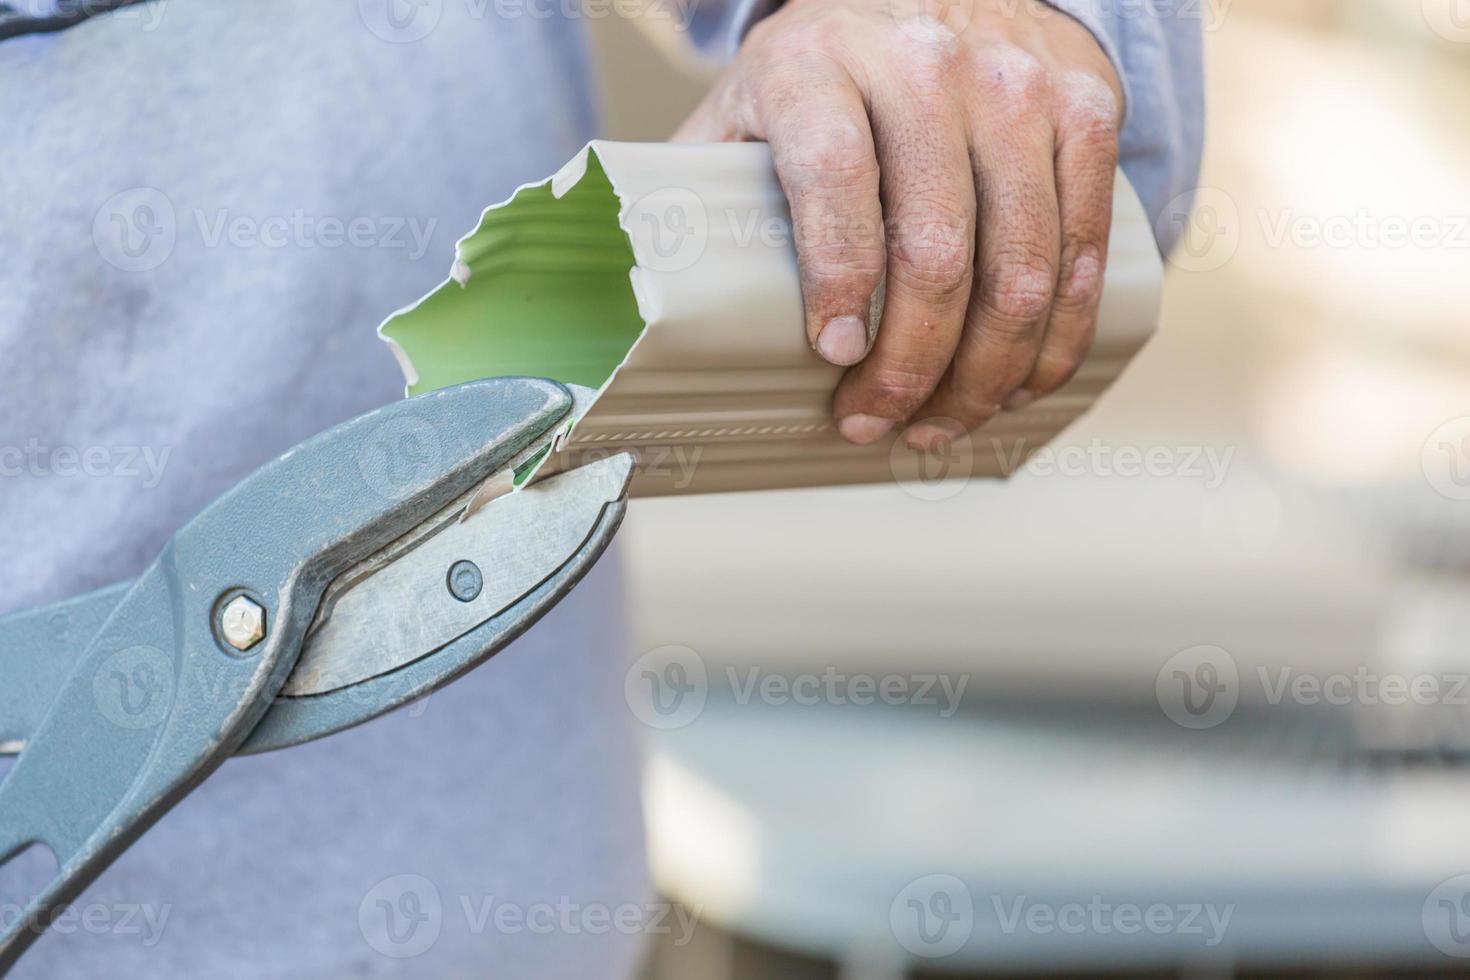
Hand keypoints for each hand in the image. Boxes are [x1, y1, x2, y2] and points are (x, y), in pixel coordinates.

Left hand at [675, 0, 1123, 448]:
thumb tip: (653, 303)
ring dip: (984, 372)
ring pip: (1022, 264)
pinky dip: (1056, 337)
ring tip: (940, 423)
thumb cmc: (827, 76)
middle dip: (910, 364)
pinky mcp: (1085, 109)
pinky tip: (1015, 383)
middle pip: (937, 244)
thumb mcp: (749, 109)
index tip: (835, 355)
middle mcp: (926, 62)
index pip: (835, 173)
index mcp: (819, 61)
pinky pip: (1085, 247)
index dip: (839, 277)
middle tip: (874, 423)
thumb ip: (706, 189)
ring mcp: (1017, 85)